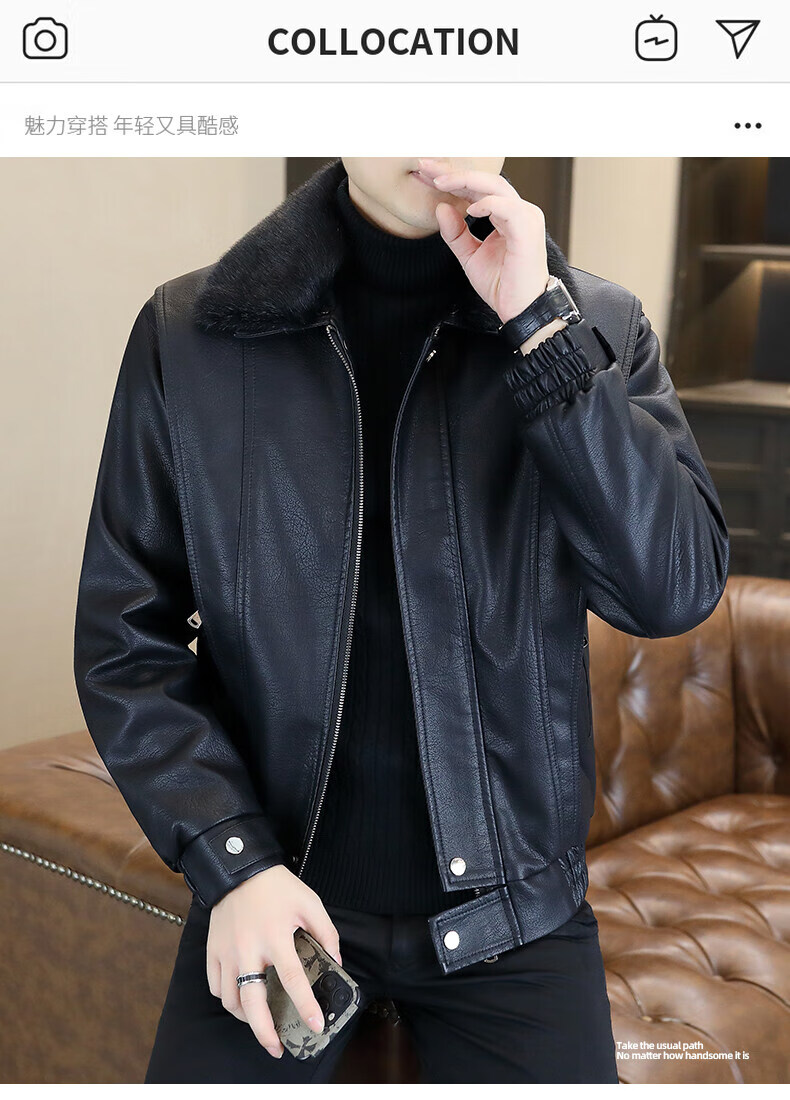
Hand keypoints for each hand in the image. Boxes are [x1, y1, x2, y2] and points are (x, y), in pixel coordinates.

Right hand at [206, 863, 342, 1058]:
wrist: (239, 869)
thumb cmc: (276, 887)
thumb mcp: (310, 902)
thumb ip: (326, 932)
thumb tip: (335, 961)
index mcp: (275, 936)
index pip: (293, 979)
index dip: (305, 1006)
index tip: (315, 1025)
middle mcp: (248, 948)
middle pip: (252, 1003)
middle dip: (265, 1032)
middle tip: (277, 1047)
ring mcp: (227, 952)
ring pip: (231, 1000)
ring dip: (246, 1018)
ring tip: (260, 1023)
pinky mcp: (212, 950)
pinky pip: (215, 986)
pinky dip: (227, 999)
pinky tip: (240, 1000)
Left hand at [421, 157, 565, 353]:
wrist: (521, 309)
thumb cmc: (503, 285)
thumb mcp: (470, 256)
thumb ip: (456, 233)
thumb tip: (440, 207)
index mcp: (506, 215)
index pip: (478, 188)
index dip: (452, 179)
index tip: (425, 174)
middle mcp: (518, 211)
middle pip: (485, 181)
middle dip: (453, 172)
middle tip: (425, 167)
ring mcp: (526, 218)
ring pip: (495, 187)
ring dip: (465, 181)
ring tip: (439, 182)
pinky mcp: (527, 230)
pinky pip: (507, 207)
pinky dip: (487, 204)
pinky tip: (468, 208)